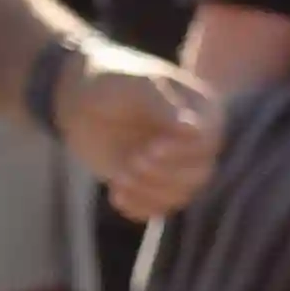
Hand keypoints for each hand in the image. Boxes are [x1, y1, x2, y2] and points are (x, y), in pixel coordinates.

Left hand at [59, 52, 222, 220]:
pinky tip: (115, 194)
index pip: (208, 142)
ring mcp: (175, 163)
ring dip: (150, 193)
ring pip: (182, 195)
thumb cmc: (110, 83)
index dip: (182, 152)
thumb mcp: (134, 86)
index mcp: (201, 110)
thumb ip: (162, 104)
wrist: (81, 99)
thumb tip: (193, 129)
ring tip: (120, 178)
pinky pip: (159, 207)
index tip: (151, 147)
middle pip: (199, 173)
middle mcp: (195, 140)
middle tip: (132, 162)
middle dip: (164, 175)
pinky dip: (139, 207)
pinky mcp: (153, 182)